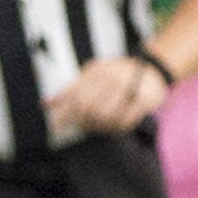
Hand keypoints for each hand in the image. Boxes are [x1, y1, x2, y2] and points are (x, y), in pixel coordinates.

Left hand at [46, 54, 168, 136]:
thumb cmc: (116, 73)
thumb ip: (70, 88)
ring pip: (105, 118)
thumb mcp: (92, 73)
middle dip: (81, 121)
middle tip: (81, 125)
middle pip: (88, 109)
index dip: (63, 114)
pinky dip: (115, 128)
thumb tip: (45, 104)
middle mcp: (112, 78)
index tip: (54, 128)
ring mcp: (128, 89)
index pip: (74, 96)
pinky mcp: (143, 102)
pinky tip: (111, 126)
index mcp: (97, 71)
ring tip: (95, 125)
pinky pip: (124, 123)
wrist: (151, 69)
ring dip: (98, 126)